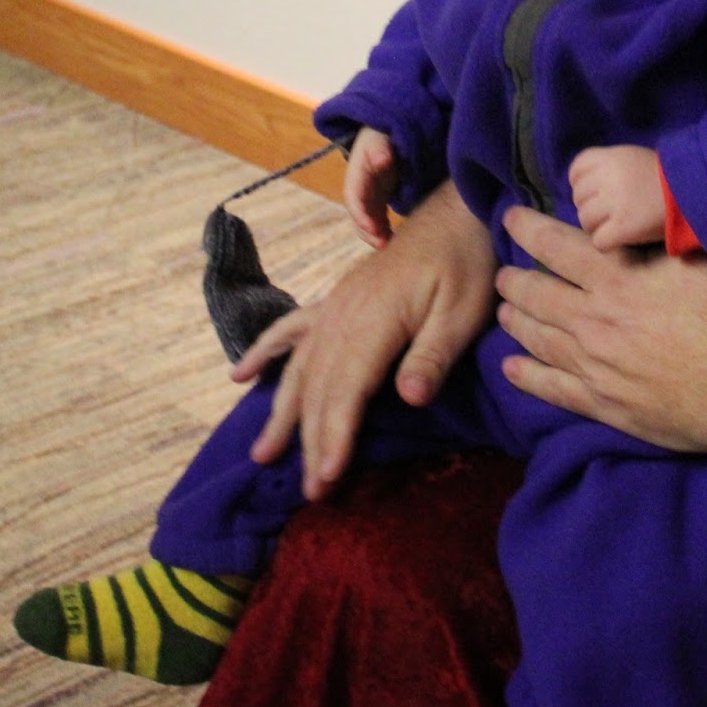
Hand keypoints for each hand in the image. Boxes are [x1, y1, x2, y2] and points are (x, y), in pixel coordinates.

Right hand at [230, 180, 492, 499]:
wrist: (457, 215)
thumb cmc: (466, 264)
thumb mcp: (464, 311)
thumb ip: (433, 355)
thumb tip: (408, 399)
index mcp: (374, 321)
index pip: (346, 390)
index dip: (334, 436)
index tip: (326, 478)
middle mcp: (342, 315)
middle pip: (319, 388)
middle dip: (311, 441)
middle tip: (309, 491)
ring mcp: (334, 306)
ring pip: (300, 367)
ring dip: (283, 412)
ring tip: (263, 454)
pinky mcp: (336, 300)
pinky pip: (291, 329)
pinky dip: (264, 352)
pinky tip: (240, 376)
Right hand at [344, 126, 399, 247]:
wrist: (383, 135)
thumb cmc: (380, 137)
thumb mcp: (379, 140)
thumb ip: (380, 150)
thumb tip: (384, 160)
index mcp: (356, 177)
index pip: (354, 200)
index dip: (361, 216)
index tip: (373, 228)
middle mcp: (359, 191)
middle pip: (359, 216)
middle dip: (369, 232)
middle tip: (383, 244)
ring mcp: (369, 197)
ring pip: (368, 222)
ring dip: (376, 235)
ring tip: (390, 246)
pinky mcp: (379, 201)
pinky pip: (379, 220)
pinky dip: (385, 231)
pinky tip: (396, 240)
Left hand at [495, 206, 706, 476]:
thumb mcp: (696, 260)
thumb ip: (657, 245)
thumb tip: (636, 221)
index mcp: (618, 278)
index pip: (557, 246)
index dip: (529, 230)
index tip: (510, 219)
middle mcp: (597, 320)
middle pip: (538, 294)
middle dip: (514, 280)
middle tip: (502, 273)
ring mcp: (596, 366)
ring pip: (540, 339)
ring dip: (517, 322)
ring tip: (503, 312)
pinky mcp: (605, 405)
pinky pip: (554, 388)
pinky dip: (528, 376)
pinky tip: (511, 368)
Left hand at [568, 144, 667, 249]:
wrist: (697, 192)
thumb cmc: (668, 177)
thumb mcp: (637, 158)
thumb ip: (612, 167)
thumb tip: (589, 185)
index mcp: (612, 157)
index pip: (577, 169)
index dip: (581, 183)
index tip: (595, 192)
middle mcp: (609, 178)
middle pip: (579, 197)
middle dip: (591, 207)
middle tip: (609, 213)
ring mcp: (615, 204)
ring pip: (585, 220)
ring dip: (597, 227)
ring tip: (615, 227)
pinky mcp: (623, 228)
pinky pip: (599, 241)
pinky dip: (607, 244)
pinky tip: (620, 240)